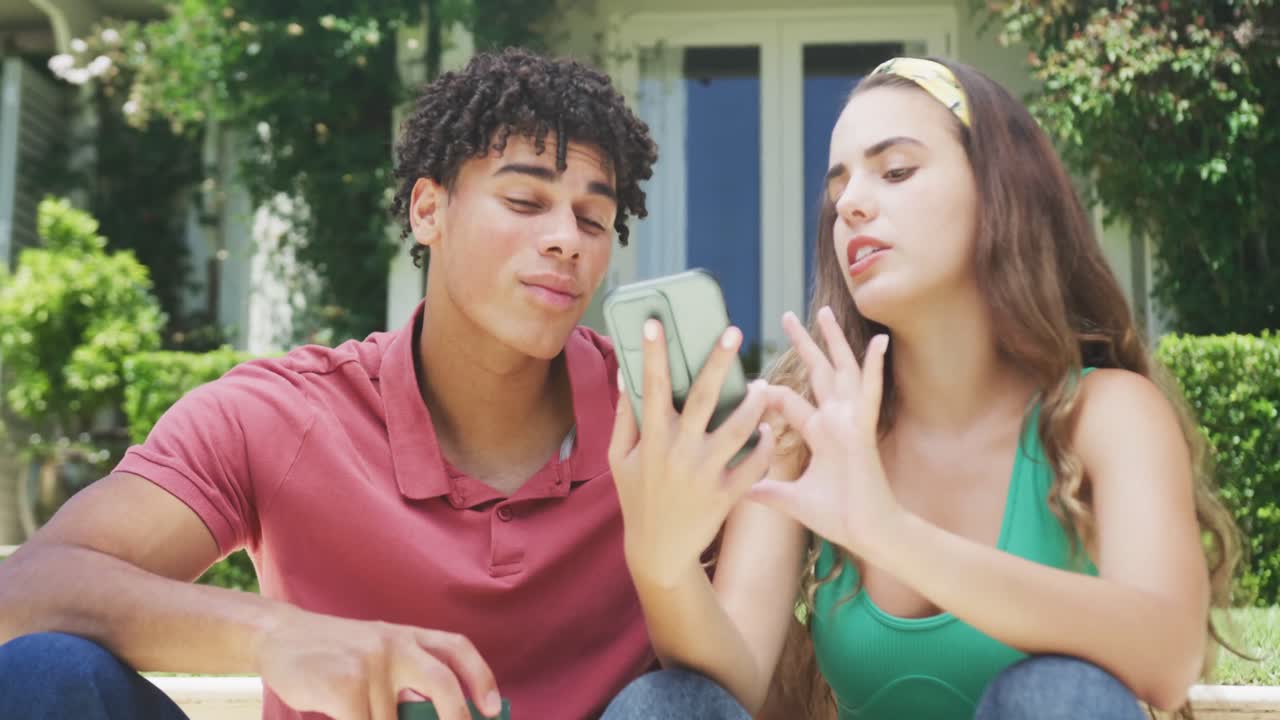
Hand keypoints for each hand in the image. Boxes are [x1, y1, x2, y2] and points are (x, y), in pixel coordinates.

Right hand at [255, 606, 501, 719]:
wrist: (279, 636)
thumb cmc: (334, 655)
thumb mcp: (377, 656)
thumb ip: (407, 680)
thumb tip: (438, 716)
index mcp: (407, 636)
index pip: (456, 648)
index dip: (481, 677)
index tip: (493, 709)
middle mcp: (395, 644)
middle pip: (443, 681)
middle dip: (457, 715)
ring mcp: (370, 662)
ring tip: (354, 711)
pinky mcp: (345, 684)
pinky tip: (343, 716)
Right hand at [608, 319, 775, 587]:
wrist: (659, 552)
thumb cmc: (637, 498)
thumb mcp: (619, 458)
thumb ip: (624, 416)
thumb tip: (625, 372)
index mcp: (652, 439)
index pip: (652, 387)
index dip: (653, 354)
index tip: (655, 323)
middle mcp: (680, 451)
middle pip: (705, 397)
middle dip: (719, 361)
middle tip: (734, 332)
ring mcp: (705, 473)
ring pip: (740, 428)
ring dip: (755, 404)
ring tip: (764, 387)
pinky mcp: (727, 494)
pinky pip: (755, 463)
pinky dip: (766, 445)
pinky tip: (770, 431)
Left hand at [749, 308, 899, 557]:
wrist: (867, 533)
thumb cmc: (837, 517)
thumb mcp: (791, 500)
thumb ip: (766, 490)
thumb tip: (738, 491)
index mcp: (819, 433)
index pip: (788, 401)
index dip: (767, 391)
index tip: (747, 380)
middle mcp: (835, 421)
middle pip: (816, 373)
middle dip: (803, 344)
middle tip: (787, 316)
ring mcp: (851, 421)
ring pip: (840, 371)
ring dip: (833, 341)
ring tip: (823, 312)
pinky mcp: (864, 429)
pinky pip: (869, 392)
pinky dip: (875, 367)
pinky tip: (878, 341)